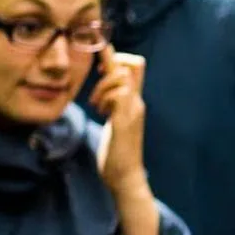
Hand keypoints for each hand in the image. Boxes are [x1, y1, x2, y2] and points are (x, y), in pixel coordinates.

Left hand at [91, 46, 149, 197]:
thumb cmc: (117, 152)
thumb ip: (113, 107)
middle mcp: (137, 102)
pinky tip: (101, 112)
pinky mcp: (124, 120)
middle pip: (134, 64)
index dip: (118, 58)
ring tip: (97, 105)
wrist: (125, 177)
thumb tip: (105, 97)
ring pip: (122, 76)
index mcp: (134, 102)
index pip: (135, 66)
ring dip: (103, 85)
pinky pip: (118, 95)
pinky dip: (105, 98)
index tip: (101, 68)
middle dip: (112, 62)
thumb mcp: (115, 122)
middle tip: (98, 78)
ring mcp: (133, 111)